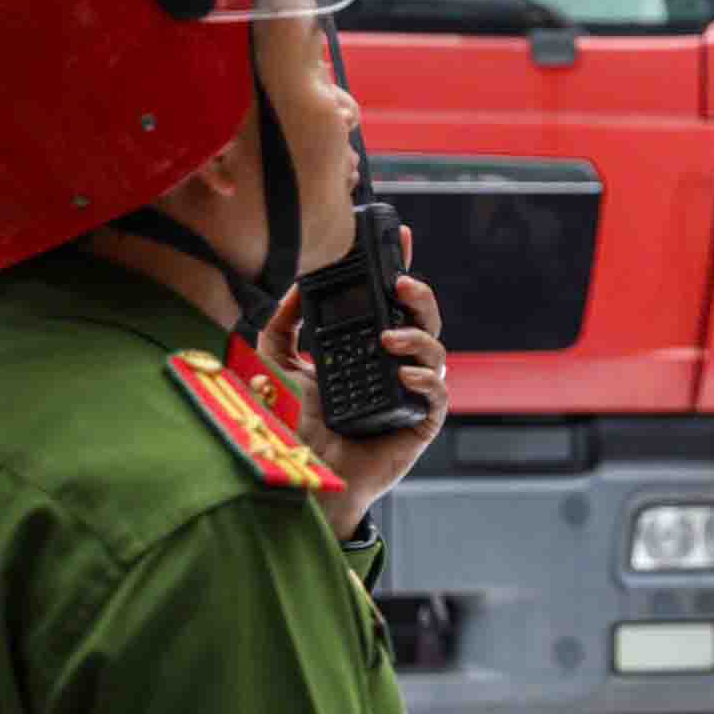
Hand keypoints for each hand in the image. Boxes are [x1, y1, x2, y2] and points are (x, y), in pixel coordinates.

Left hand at [258, 226, 450, 539]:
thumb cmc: (296, 424)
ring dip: (417, 337)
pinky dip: (423, 378)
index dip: (400, 269)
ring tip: (387, 339)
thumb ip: (282, 325)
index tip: (402, 238)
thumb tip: (297, 285)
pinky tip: (402, 374)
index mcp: (367, 347)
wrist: (302, 475)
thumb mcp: (277, 364)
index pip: (391, 302)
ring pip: (436, 351)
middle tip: (401, 283)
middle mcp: (394, 364)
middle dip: (420, 295)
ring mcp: (410, 392)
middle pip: (423, 319)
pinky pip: (436, 394)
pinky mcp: (420, 422)